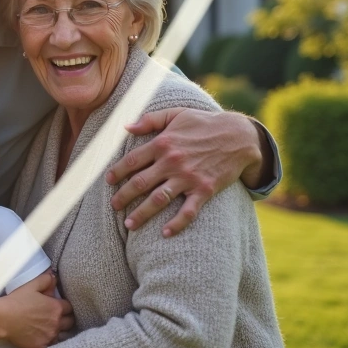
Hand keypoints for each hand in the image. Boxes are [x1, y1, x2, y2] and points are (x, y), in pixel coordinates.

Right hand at [0, 271, 73, 347]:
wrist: (2, 319)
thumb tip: (54, 277)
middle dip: (66, 319)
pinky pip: (51, 346)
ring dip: (59, 331)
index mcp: (56, 308)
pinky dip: (48, 341)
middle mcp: (56, 323)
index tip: (59, 306)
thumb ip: (45, 280)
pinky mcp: (41, 347)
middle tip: (58, 317)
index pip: (69, 307)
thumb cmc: (16, 300)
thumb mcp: (30, 285)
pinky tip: (42, 337)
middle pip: (70, 322)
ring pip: (62, 335)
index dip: (64, 306)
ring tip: (51, 328)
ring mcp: (49, 336)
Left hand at [106, 108, 261, 236]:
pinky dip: (177, 224)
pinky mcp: (204, 190)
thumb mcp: (176, 114)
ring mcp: (188, 177)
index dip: (117, 172)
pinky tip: (165, 234)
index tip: (108, 181)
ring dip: (142, 214)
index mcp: (163, 143)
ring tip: (129, 224)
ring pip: (159, 199)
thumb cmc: (204, 123)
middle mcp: (172, 162)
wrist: (239, 136)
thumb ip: (150, 120)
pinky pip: (188, 211)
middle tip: (114, 206)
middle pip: (140, 183)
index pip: (132, 160)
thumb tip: (125, 126)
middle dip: (123, 196)